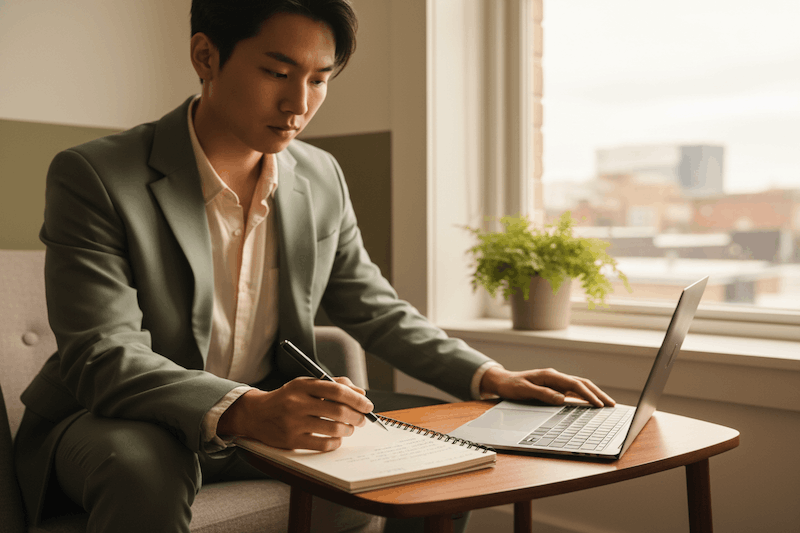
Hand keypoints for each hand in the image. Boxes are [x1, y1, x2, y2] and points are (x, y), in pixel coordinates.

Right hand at [217, 376, 373, 450]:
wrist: (256, 414)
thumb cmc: (287, 398)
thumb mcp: (306, 385)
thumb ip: (333, 385)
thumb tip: (360, 393)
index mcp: (303, 385)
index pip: (337, 390)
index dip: (357, 398)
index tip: (367, 404)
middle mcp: (297, 403)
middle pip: (338, 410)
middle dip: (357, 416)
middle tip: (363, 419)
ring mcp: (293, 423)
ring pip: (333, 428)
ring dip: (348, 430)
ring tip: (350, 429)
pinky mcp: (291, 441)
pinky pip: (322, 444)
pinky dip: (335, 442)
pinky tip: (337, 439)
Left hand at [480, 366, 614, 407]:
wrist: (503, 382)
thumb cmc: (512, 386)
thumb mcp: (525, 390)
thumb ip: (543, 394)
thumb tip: (562, 399)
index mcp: (550, 375)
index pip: (574, 385)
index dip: (588, 395)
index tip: (598, 405)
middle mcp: (556, 377)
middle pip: (582, 383)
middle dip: (598, 394)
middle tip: (612, 405)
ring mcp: (556, 381)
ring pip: (580, 386)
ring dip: (594, 394)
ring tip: (607, 404)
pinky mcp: (555, 387)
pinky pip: (574, 391)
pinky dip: (585, 396)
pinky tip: (592, 404)